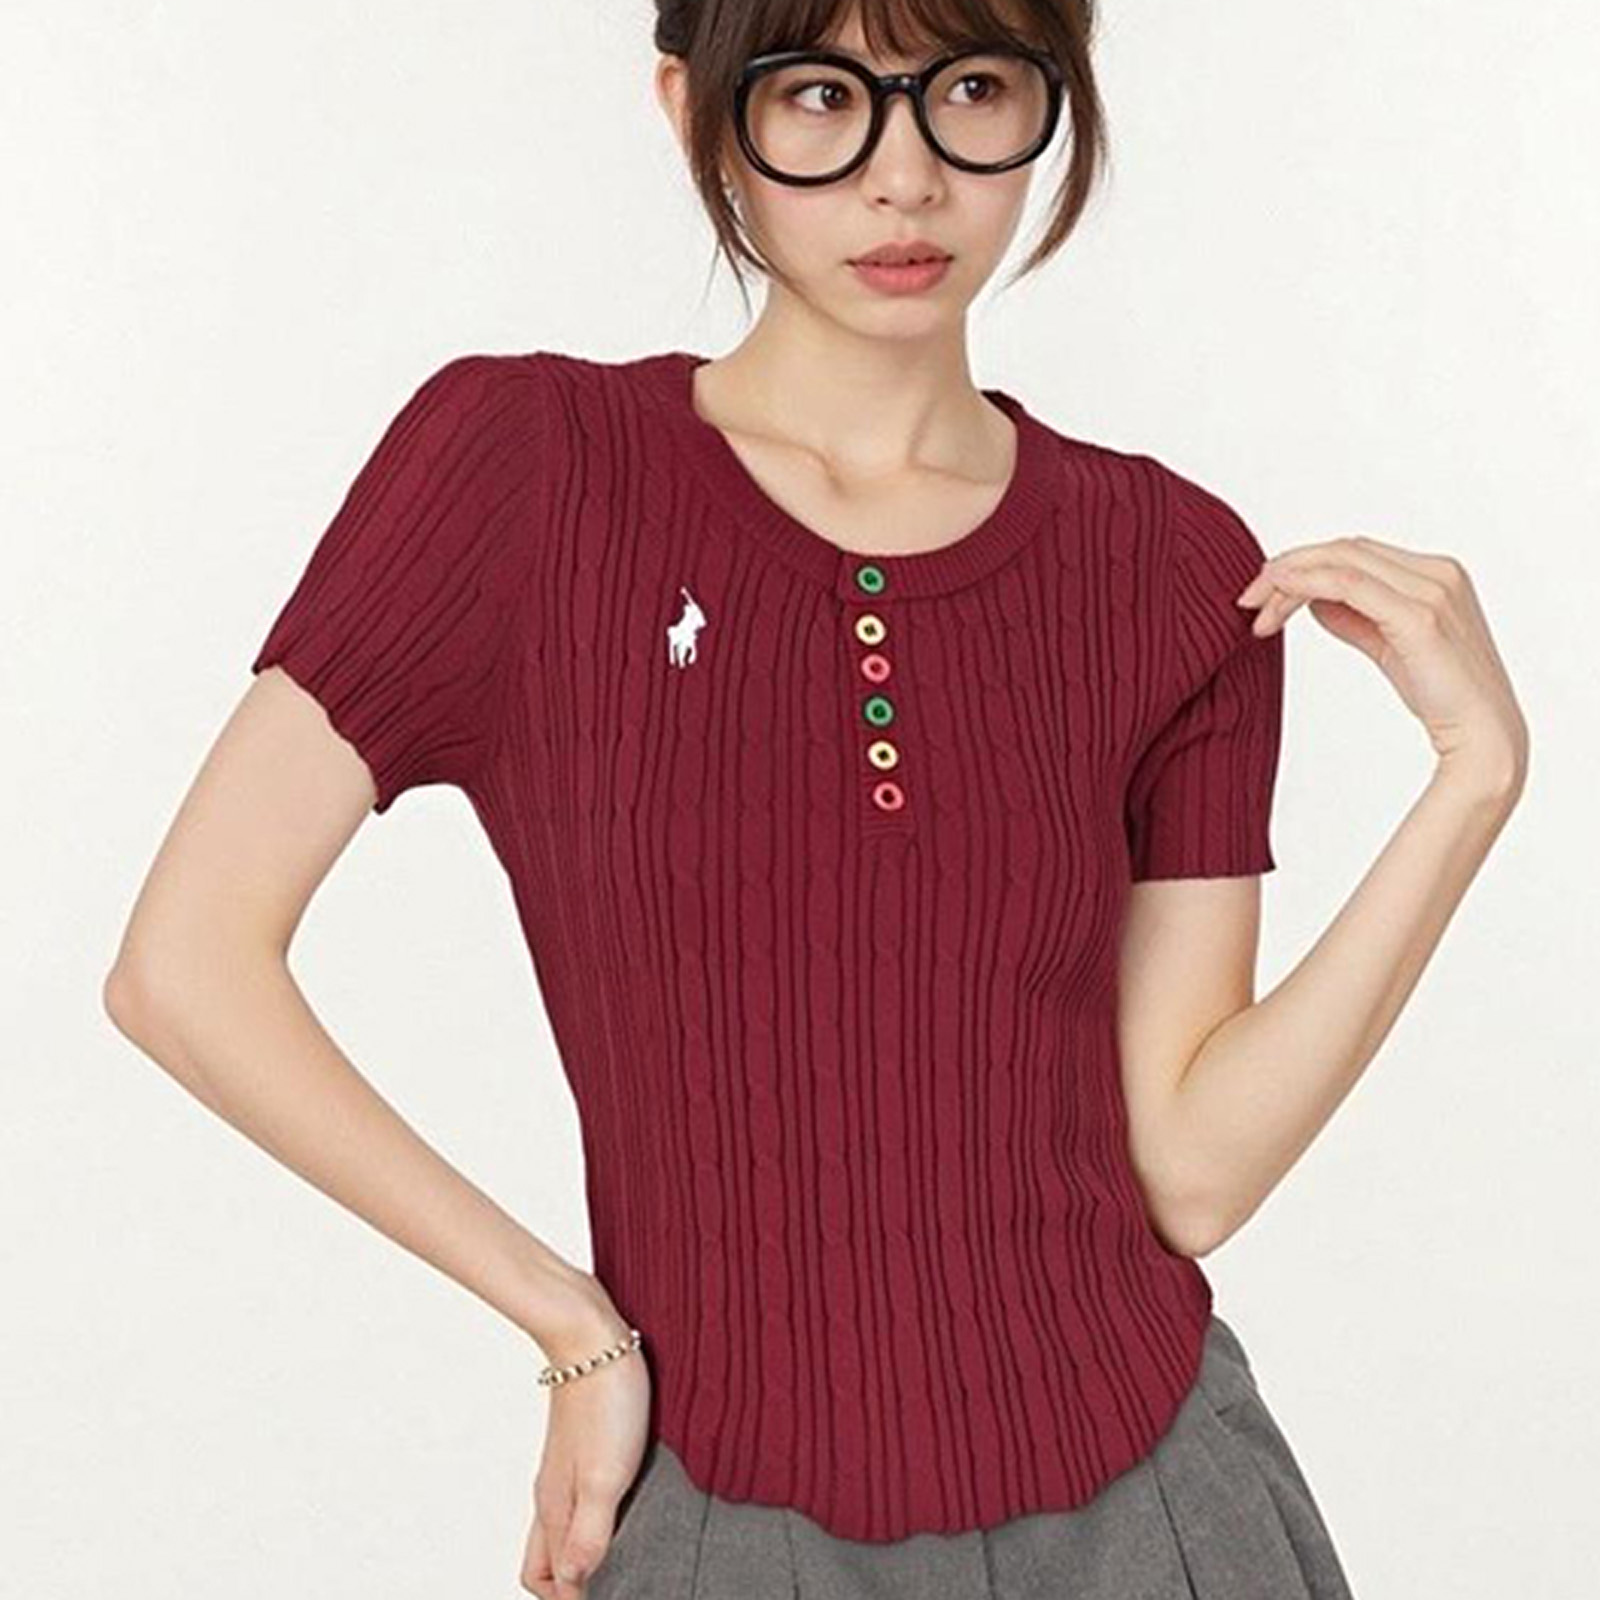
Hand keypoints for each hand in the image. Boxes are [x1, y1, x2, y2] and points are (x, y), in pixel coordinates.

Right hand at [519, 1281, 652, 1599]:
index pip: (545, 1578)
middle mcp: (554, 1491)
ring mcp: (567, 1465)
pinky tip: (631, 1500)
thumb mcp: (605, 1476)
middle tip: (622, 1576)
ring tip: (632, 1547)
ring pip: (566, 1525)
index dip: (574, 1597)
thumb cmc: (604, 1399)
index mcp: (554, 1507)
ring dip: (590, 1545)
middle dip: (576, 1580)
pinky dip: (599, 1513)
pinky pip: (582, 1493)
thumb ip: (588, 1534)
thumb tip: (573, 1585)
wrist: (593, 1333)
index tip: (615, 1590)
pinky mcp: (584, 1442)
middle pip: (549, 1557)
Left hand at [1234, 534, 1528, 795]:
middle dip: (1288, 568)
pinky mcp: (1419, 617)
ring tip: (1256, 607)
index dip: (1305, 564)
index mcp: (1436, 572)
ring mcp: (1432, 590)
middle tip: (1248, 598)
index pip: (1355, 553)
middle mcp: (1437, 572)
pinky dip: (1308, 584)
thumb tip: (1314, 601)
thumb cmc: (1440, 696)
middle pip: (1344, 551)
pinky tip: (1280, 595)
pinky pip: (1350, 585)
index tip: (1265, 592)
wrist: (1483, 735)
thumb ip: (1356, 618)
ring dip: (1289, 578)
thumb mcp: (1390, 647)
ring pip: (1342, 562)